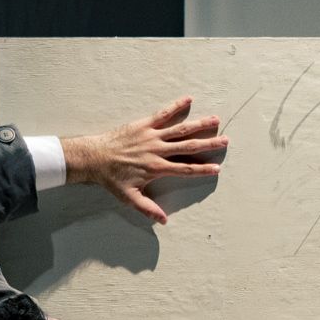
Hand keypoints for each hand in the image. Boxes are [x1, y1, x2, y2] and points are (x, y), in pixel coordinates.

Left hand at [61, 96, 226, 223]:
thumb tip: (163, 220)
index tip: (216, 169)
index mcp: (156, 168)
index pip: (185, 169)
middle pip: (188, 146)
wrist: (94, 158)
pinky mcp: (143, 124)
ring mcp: (151, 135)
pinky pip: (162, 114)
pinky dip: (175, 106)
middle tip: (225, 140)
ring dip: (198, 124)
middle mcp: (157, 150)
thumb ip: (147, 208)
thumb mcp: (129, 197)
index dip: (202, 169)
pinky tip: (188, 99)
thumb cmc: (112, 179)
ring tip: (215, 119)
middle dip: (208, 143)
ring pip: (180, 129)